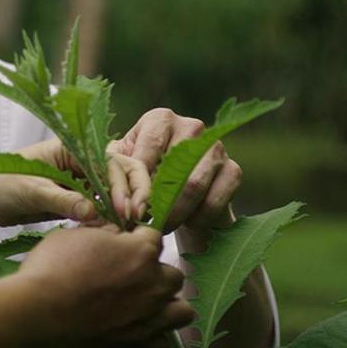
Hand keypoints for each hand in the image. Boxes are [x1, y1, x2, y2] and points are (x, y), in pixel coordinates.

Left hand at [0, 139, 151, 226]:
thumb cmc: (0, 184)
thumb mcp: (32, 191)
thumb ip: (63, 201)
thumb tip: (94, 212)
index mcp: (72, 148)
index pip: (111, 162)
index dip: (123, 185)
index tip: (127, 209)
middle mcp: (80, 161)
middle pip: (121, 171)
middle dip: (133, 192)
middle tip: (136, 218)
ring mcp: (80, 180)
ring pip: (115, 189)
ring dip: (125, 206)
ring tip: (129, 228)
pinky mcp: (76, 199)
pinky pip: (102, 205)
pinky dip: (111, 216)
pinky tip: (114, 231)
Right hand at [16, 225, 193, 347]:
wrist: (34, 315)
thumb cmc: (48, 270)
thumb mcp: (71, 237)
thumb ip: (101, 234)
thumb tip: (114, 235)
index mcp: (140, 252)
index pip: (154, 238)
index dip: (137, 241)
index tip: (123, 248)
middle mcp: (153, 285)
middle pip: (174, 276)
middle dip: (156, 275)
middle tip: (130, 280)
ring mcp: (150, 319)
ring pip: (182, 312)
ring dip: (167, 307)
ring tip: (143, 308)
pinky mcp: (138, 347)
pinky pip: (162, 342)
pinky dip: (151, 337)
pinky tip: (132, 331)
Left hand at [115, 108, 241, 237]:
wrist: (178, 192)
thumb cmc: (141, 176)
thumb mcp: (121, 169)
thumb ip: (112, 175)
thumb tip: (114, 197)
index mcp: (159, 119)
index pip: (145, 153)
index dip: (135, 186)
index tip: (127, 212)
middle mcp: (191, 127)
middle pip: (170, 170)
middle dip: (155, 204)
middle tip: (143, 226)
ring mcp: (216, 148)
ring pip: (193, 187)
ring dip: (174, 214)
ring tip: (160, 228)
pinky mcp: (233, 170)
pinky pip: (214, 201)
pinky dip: (197, 219)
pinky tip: (185, 224)